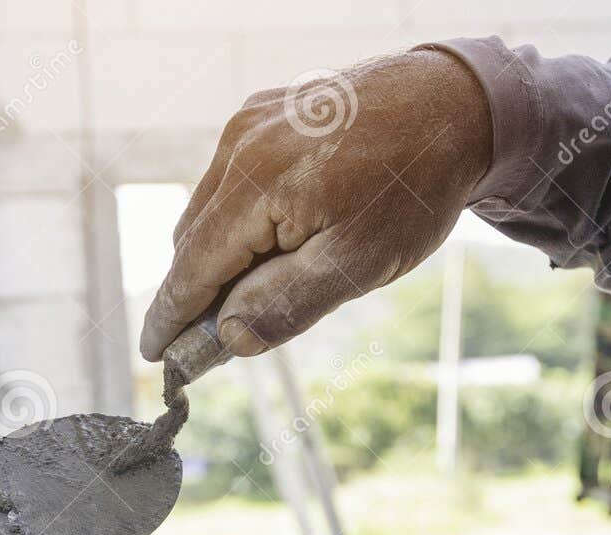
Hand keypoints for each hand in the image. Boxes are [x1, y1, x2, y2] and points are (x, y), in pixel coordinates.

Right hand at [139, 49, 492, 360]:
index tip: (153, 355)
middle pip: (193, 240)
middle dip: (199, 291)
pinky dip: (239, 220)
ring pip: (209, 212)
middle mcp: (239, 146)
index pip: (192, 266)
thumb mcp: (359, 263)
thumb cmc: (413, 186)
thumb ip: (286, 305)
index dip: (170, 316)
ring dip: (223, 255)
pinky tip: (278, 238)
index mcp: (255, 182)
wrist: (458, 103)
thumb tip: (228, 339)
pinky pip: (231, 182)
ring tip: (265, 284)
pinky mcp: (263, 115)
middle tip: (218, 338)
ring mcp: (248, 125)